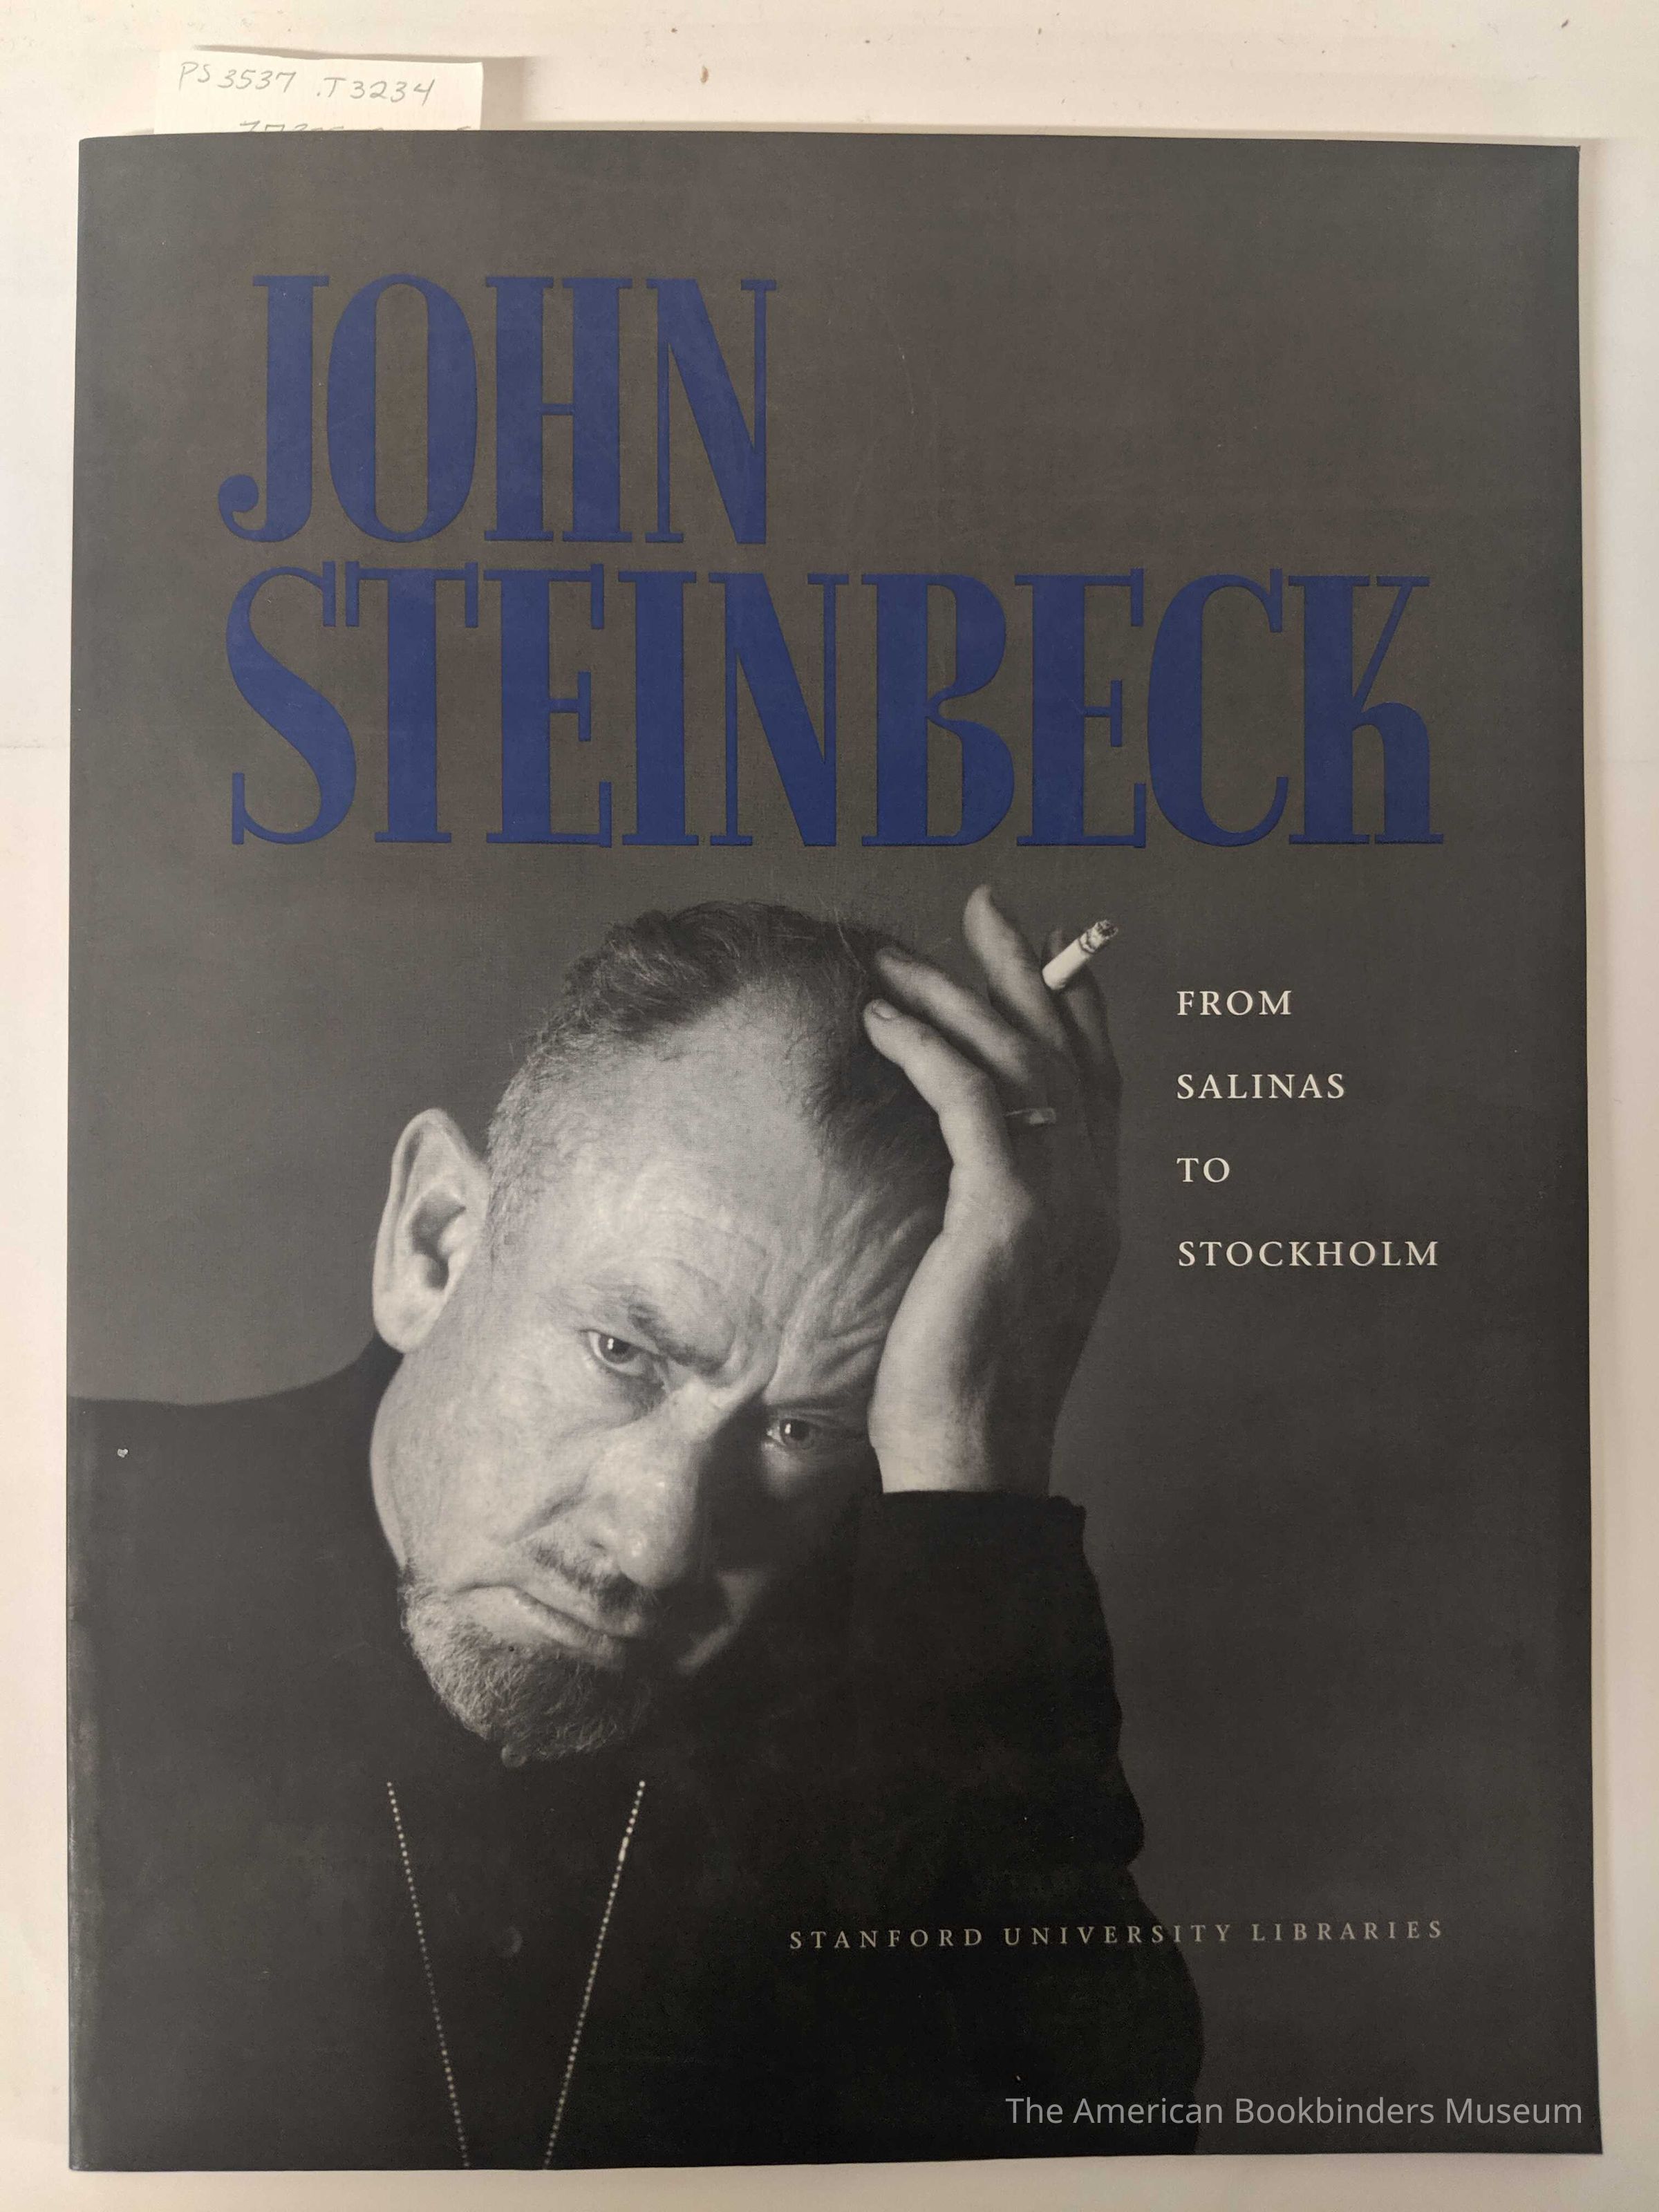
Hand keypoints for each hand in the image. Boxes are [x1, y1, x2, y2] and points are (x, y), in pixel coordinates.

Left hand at [861, 886, 1120, 1496]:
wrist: (972, 1461)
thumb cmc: (960, 1385)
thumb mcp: (988, 1285)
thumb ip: (992, 1218)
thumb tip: (955, 1174)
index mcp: (1095, 1214)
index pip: (1100, 1088)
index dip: (1079, 1012)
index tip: (1053, 951)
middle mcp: (1092, 1198)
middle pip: (1067, 1054)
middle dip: (1028, 971)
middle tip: (987, 906)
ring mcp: (1059, 1205)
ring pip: (1018, 1065)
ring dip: (959, 998)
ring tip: (899, 956)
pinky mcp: (1005, 1215)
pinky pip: (969, 1102)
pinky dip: (929, 1050)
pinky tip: (883, 1021)